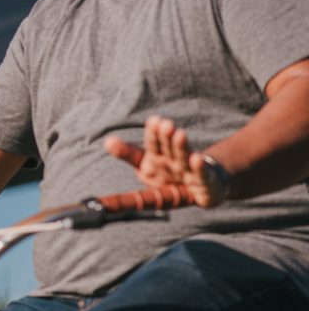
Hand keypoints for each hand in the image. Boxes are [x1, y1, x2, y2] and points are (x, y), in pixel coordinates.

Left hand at [105, 115, 225, 207]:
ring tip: (179, 134)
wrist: (196, 190)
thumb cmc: (167, 173)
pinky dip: (198, 167)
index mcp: (158, 155)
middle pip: (168, 147)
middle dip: (167, 137)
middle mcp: (173, 160)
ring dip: (180, 146)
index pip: (154, 142)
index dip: (153, 133)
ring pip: (183, 157)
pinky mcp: (203, 182)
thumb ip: (127, 153)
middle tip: (165, 124)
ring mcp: (188, 170)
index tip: (154, 120)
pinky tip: (197, 158)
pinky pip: (200, 175)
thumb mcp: (144, 164)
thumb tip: (107, 141)